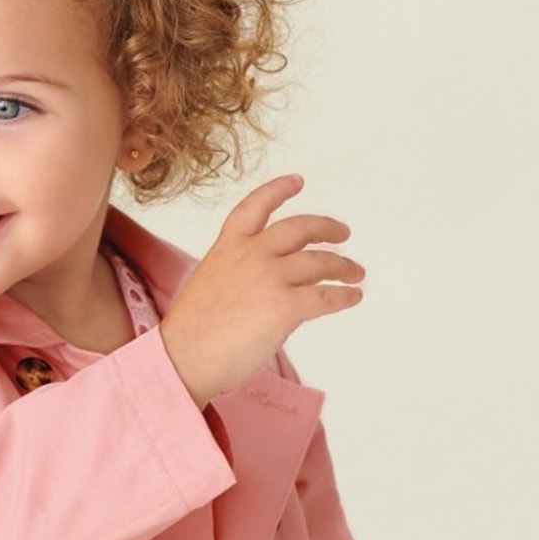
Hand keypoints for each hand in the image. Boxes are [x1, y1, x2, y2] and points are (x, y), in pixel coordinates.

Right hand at [158, 173, 363, 408]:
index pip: (256, 207)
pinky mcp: (286, 306)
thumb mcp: (209, 285)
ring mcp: (270, 278)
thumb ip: (239, 276)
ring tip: (355, 273)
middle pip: (301, 229)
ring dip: (343, 266)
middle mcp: (252, 254)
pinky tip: (352, 297)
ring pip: (320, 262)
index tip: (297, 181)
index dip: (278, 191)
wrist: (183, 358)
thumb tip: (267, 289)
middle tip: (342, 233)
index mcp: (227, 247)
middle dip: (327, 228)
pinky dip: (344, 296)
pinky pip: (326, 296)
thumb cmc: (190, 334)